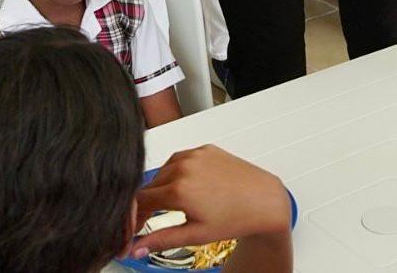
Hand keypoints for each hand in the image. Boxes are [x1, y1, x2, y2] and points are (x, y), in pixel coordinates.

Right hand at [132, 145, 291, 258]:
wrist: (263, 200)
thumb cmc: (236, 217)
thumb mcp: (194, 234)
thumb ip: (161, 240)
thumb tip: (136, 248)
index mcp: (178, 190)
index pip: (139, 200)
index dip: (133, 215)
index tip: (135, 225)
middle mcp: (184, 167)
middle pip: (149, 185)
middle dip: (146, 202)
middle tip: (151, 219)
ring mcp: (195, 155)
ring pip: (164, 170)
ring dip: (162, 186)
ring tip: (174, 204)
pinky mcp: (205, 148)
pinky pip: (180, 158)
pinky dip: (177, 172)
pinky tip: (187, 185)